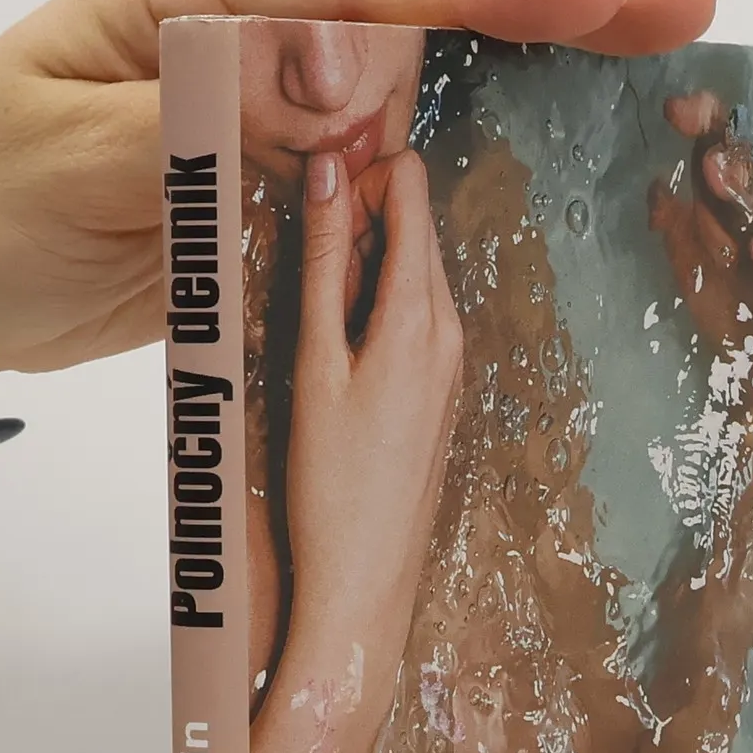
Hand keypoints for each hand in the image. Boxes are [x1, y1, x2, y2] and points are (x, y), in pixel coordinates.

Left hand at [0, 0, 718, 393]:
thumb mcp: (69, 162)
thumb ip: (202, 124)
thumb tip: (337, 83)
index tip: (596, 0)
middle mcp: (244, 25)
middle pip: (416, 13)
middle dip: (549, 14)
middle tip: (682, 10)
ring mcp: (263, 102)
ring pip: (414, 90)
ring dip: (525, 93)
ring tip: (650, 86)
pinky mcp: (266, 177)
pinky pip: (374, 176)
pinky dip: (453, 178)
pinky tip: (537, 179)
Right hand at [283, 147, 460, 655]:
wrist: (365, 577)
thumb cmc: (331, 483)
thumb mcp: (314, 362)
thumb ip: (321, 262)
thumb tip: (328, 175)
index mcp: (422, 313)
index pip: (410, 187)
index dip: (358, 178)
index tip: (312, 207)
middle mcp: (451, 328)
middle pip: (413, 224)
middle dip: (355, 224)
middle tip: (300, 273)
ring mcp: (452, 361)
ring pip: (410, 272)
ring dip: (358, 272)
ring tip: (312, 328)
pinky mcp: (441, 390)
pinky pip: (413, 318)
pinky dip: (373, 312)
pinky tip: (336, 359)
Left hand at [648, 90, 752, 354]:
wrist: (752, 358)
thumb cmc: (725, 301)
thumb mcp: (690, 262)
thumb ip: (673, 225)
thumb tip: (657, 189)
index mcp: (728, 200)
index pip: (719, 147)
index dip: (702, 121)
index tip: (675, 109)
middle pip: (747, 170)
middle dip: (725, 156)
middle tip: (701, 149)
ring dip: (743, 190)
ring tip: (717, 174)